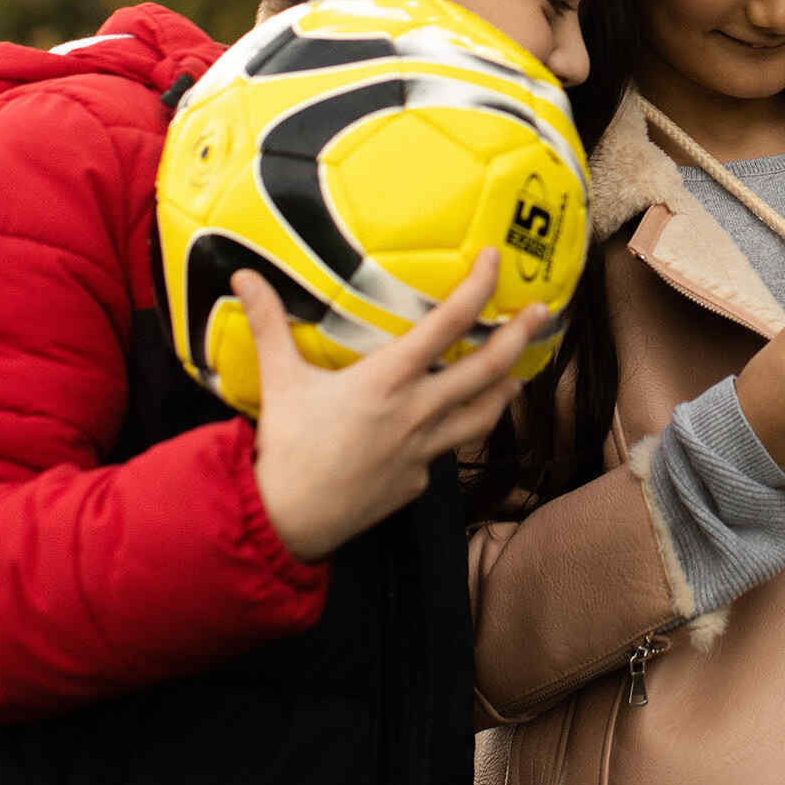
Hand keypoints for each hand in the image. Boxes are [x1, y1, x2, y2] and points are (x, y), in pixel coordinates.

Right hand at [243, 249, 545, 562]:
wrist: (285, 523)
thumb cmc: (285, 448)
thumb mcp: (279, 380)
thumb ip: (268, 323)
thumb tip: (241, 274)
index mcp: (388, 381)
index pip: (447, 324)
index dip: (477, 288)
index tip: (494, 261)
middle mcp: (417, 412)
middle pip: (488, 370)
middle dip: (521, 336)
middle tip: (544, 311)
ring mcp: (425, 451)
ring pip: (484, 415)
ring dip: (506, 387)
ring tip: (519, 369)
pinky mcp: (420, 482)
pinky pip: (448, 451)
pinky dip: (457, 431)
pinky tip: (455, 422)